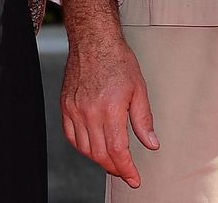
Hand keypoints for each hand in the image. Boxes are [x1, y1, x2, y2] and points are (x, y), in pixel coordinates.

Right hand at [61, 0, 158, 187]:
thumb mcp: (139, 89)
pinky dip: (82, 147)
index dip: (126, 169)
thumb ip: (144, 120)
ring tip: (112, 160)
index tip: (134, 179)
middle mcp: (89, 111)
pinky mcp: (65, 105)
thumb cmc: (117, 60)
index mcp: (110, 108)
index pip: (118, 150)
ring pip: (84, 148)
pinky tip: (93, 146)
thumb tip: (151, 144)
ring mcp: (74, 109)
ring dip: (99, 159)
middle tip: (126, 172)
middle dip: (115, 168)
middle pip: (100, 153)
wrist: (93, 40)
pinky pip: (71, 135)